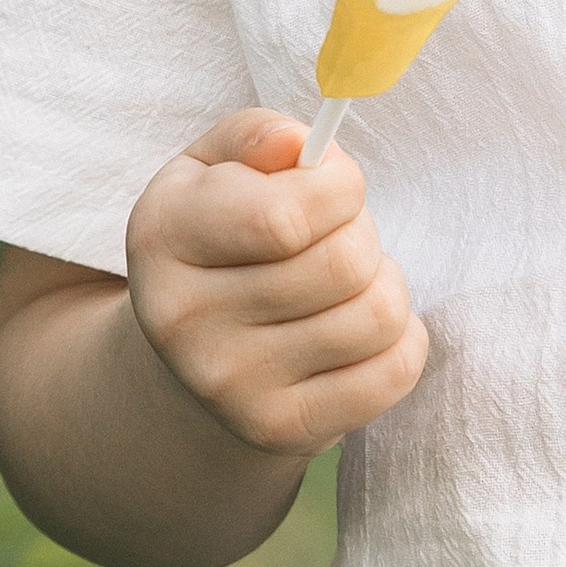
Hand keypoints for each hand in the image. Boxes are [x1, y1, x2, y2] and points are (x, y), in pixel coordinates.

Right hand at [125, 108, 427, 457]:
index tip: (333, 185)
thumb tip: (300, 144)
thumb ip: (256, 135)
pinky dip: (402, 340)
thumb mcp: (213, 167)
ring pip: (378, 315)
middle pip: (344, 263)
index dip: (337, 187)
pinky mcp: (278, 430)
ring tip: (343, 285)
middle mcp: (183, 320)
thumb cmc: (220, 238)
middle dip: (361, 233)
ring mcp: (229, 386)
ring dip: (383, 285)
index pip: (285, 216)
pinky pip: (396, 370)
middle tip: (336, 238)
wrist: (187, 360)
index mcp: (163, 235)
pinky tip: (358, 332)